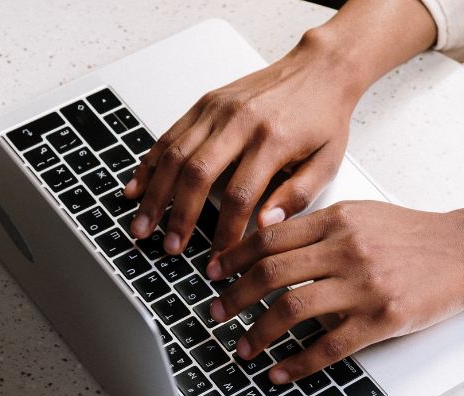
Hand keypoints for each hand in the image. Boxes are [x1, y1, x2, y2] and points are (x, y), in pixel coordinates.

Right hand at [122, 0, 438, 259]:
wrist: (321, 68)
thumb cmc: (324, 117)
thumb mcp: (327, 162)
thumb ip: (297, 196)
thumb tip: (265, 225)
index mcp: (272, 140)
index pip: (240, 196)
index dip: (224, 233)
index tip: (218, 259)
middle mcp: (240, 121)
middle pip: (197, 174)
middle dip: (178, 216)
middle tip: (168, 246)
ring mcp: (218, 110)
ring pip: (175, 154)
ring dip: (154, 194)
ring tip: (142, 225)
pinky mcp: (205, 103)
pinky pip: (169, 135)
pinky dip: (149, 164)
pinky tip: (136, 187)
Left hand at [207, 201, 463, 382]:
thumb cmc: (413, 235)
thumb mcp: (362, 215)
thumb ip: (318, 227)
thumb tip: (269, 244)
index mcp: (337, 220)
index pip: (270, 237)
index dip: (234, 257)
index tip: (213, 273)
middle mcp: (346, 249)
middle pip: (271, 273)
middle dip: (234, 296)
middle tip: (216, 312)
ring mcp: (364, 285)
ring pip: (292, 309)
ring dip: (258, 332)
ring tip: (243, 347)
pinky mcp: (382, 318)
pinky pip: (328, 346)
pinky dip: (297, 363)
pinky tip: (279, 371)